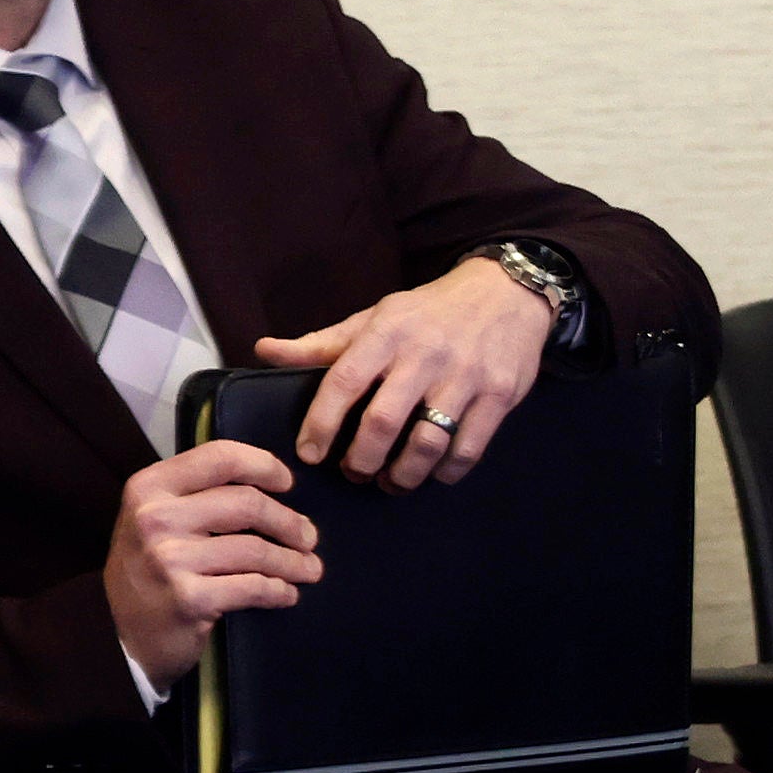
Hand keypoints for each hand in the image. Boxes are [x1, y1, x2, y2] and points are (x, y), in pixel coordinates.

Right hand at [106, 436, 323, 686]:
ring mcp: (170, 560)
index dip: (264, 466)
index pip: (220, 457)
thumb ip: (195, 494)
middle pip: (247, 503)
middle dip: (289, 522)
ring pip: (256, 549)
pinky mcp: (189, 599)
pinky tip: (288, 593)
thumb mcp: (153, 519)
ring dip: (293, 561)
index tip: (287, 483)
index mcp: (149, 487)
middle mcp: (156, 518)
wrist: (116, 637)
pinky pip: (253, 587)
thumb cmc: (146, 570)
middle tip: (308, 536)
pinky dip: (279, 590)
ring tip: (309, 568)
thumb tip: (267, 481)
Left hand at [255, 256, 556, 491]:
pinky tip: (433, 472)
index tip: (309, 453)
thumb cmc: (430, 311)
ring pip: (426, 443)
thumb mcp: (375, 317)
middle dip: (361, 460)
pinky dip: (445, 472)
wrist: (507, 291)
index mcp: (387, 332)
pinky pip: (467, 450)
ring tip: (391, 481)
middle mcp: (425, 354)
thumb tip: (264, 351)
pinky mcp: (500, 396)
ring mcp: (466, 377)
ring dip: (402, 475)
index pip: (343, 381)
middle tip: (354, 473)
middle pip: (382, 422)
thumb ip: (323, 343)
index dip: (321, 423)